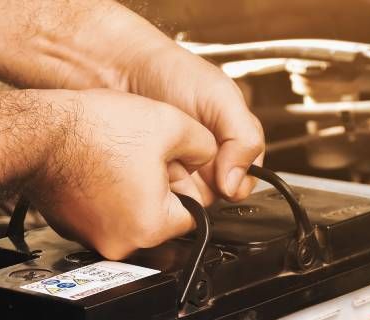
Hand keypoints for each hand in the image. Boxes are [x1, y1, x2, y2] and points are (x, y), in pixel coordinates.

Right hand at [26, 89, 216, 259]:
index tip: (176, 166)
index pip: (194, 214)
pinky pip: (103, 215)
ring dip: (133, 190)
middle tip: (145, 157)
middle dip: (161, 188)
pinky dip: (106, 195)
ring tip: (119, 159)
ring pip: (132, 216)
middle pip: (162, 218)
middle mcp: (122, 243)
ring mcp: (93, 239)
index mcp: (151, 226)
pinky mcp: (73, 228)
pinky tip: (100, 166)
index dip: (189, 184)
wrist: (38, 132)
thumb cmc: (93, 131)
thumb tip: (210, 155)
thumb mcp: (170, 124)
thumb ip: (205, 145)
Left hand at [122, 44, 264, 201]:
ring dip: (180, 185)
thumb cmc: (173, 74)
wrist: (122, 69)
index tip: (218, 174)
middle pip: (217, 195)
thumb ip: (243, 137)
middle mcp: (210, 158)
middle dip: (203, 184)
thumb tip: (236, 184)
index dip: (234, 182)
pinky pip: (162, 196)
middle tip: (188, 160)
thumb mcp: (221, 98)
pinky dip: (156, 185)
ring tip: (166, 158)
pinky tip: (149, 165)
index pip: (246, 180)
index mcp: (234, 141)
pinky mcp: (155, 176)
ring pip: (190, 199)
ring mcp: (182, 169)